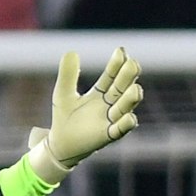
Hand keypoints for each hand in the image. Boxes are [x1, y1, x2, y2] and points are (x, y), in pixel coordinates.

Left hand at [28, 47, 142, 183]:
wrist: (59, 144)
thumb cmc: (63, 118)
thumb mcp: (63, 93)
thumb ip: (68, 75)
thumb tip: (71, 52)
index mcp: (101, 92)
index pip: (112, 75)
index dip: (117, 64)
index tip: (121, 51)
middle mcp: (110, 104)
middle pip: (122, 87)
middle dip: (128, 76)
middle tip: (133, 64)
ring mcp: (110, 120)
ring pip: (125, 107)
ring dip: (131, 98)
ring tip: (136, 89)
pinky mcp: (107, 136)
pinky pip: (119, 130)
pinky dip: (125, 124)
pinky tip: (130, 117)